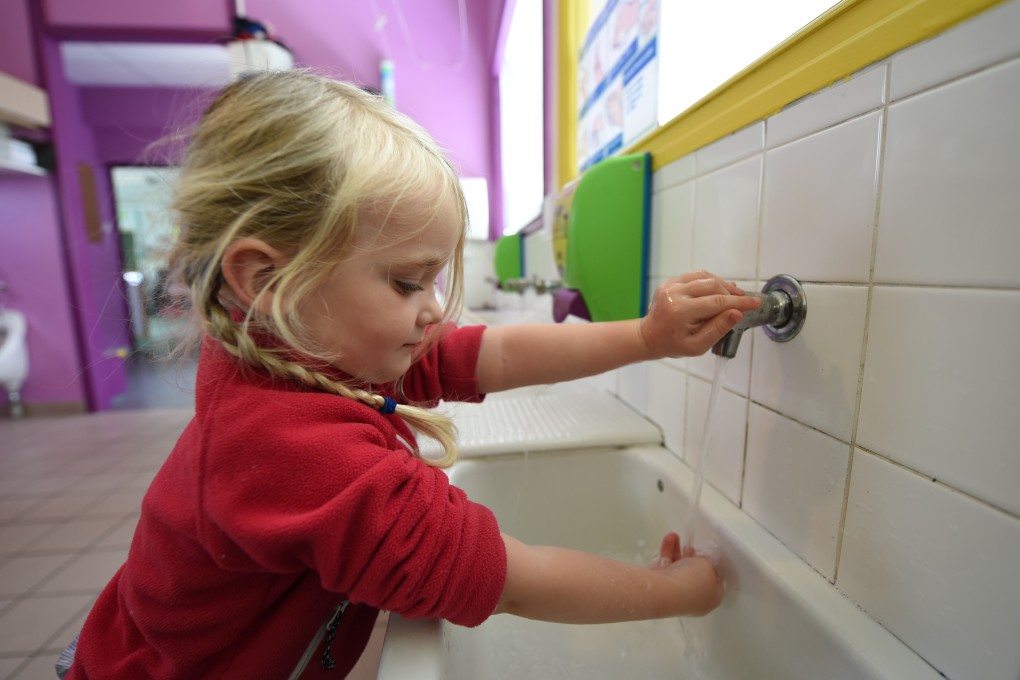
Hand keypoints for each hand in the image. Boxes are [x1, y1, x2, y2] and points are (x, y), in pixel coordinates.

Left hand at [639, 271, 760, 357]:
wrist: (650, 337)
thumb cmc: (673, 344)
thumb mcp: (698, 346)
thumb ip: (718, 329)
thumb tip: (736, 313)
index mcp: (680, 311)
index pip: (717, 302)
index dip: (739, 303)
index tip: (755, 302)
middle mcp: (674, 294)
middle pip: (712, 286)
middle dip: (732, 293)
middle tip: (745, 300)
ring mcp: (670, 286)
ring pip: (705, 277)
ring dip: (722, 284)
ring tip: (735, 294)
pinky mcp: (670, 282)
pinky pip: (695, 275)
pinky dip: (710, 280)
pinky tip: (719, 288)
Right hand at [650, 532, 724, 616]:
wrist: (665, 589)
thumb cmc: (690, 583)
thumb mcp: (709, 565)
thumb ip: (707, 562)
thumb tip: (701, 561)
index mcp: (711, 599)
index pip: (716, 582)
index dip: (713, 566)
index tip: (709, 554)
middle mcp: (693, 599)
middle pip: (695, 574)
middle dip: (693, 557)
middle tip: (692, 548)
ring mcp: (676, 593)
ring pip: (679, 567)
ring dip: (678, 550)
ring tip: (677, 538)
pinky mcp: (661, 585)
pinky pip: (666, 565)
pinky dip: (667, 551)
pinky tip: (669, 540)